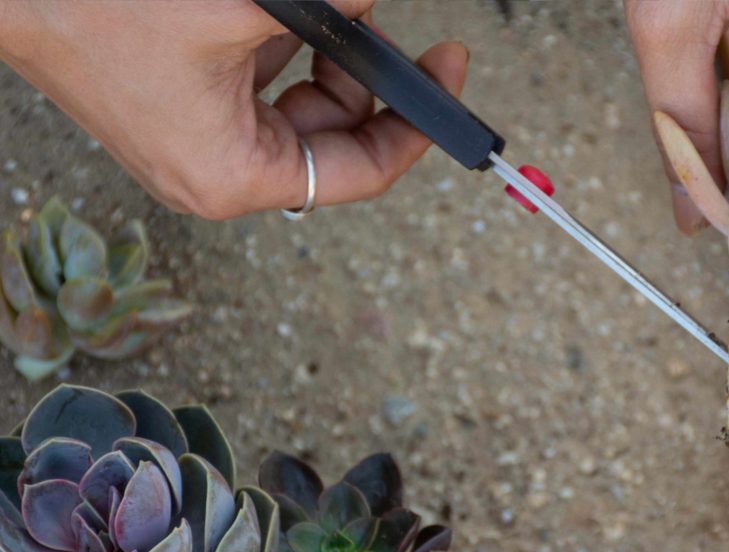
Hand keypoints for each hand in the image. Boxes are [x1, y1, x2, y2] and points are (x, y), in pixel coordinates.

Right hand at [0, 1, 468, 218]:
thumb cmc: (103, 9)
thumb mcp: (248, 9)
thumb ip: (335, 8)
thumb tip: (375, 0)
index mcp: (234, 177)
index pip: (360, 170)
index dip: (416, 124)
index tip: (447, 72)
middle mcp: (219, 172)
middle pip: (334, 133)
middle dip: (368, 71)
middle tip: (388, 21)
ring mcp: (201, 138)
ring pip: (300, 99)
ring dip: (327, 47)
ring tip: (325, 4)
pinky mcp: (185, 103)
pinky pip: (261, 77)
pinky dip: (285, 40)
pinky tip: (284, 10)